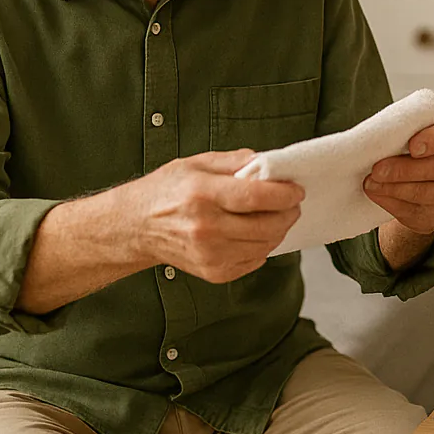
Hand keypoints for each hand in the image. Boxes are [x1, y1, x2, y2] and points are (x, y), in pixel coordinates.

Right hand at [128, 149, 303, 283]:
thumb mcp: (196, 163)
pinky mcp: (212, 272)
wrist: (136, 227)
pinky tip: (256, 233)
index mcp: (203, 194)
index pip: (256, 197)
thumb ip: (235, 161)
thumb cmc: (166, 191)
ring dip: (279, 230)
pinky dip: (262, 247)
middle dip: (288, 213)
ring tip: (277, 216)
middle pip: (266, 225)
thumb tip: (268, 163)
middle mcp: (206, 227)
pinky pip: (253, 261)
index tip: (297, 190)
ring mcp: (209, 253)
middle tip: (292, 203)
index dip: (284, 194)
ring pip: (264, 245)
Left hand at [364, 119, 433, 234]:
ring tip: (372, 183)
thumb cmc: (419, 147)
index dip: (432, 140)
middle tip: (377, 170)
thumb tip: (380, 140)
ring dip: (393, 189)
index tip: (412, 146)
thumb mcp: (417, 131)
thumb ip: (407, 132)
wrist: (423, 176)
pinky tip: (378, 194)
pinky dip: (391, 203)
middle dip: (403, 171)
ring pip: (424, 193)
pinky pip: (414, 211)